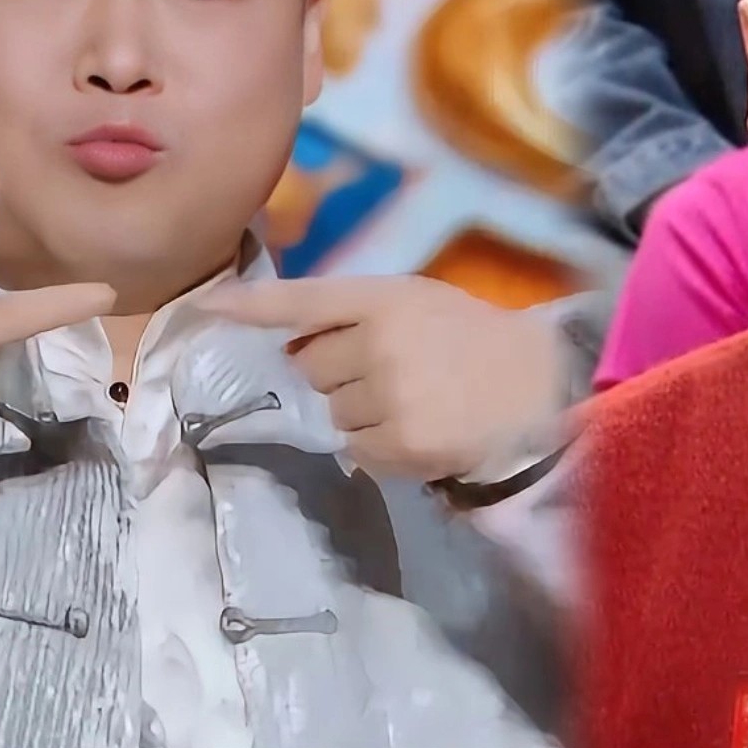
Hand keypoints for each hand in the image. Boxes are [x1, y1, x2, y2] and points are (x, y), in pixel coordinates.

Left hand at [199, 275, 564, 480]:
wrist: (539, 386)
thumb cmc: (475, 339)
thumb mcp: (421, 303)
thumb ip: (362, 314)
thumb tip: (295, 348)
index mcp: (385, 298)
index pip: (304, 300)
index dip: (251, 306)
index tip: (207, 307)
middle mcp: (379, 343)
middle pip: (309, 366)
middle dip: (334, 373)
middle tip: (387, 372)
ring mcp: (388, 395)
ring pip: (331, 412)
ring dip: (358, 411)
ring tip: (411, 402)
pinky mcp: (400, 442)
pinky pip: (354, 449)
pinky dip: (376, 446)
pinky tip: (416, 429)